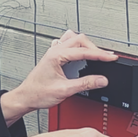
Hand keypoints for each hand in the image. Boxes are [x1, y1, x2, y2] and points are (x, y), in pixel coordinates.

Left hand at [1, 30, 117, 125]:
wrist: (25, 97)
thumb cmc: (37, 93)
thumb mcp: (64, 90)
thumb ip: (84, 84)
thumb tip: (101, 80)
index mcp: (56, 56)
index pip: (83, 51)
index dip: (100, 54)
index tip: (112, 57)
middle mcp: (54, 51)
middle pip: (80, 40)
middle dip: (95, 48)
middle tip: (106, 57)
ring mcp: (53, 52)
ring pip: (74, 39)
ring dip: (86, 45)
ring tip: (96, 54)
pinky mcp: (53, 57)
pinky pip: (67, 44)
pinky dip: (77, 47)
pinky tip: (80, 53)